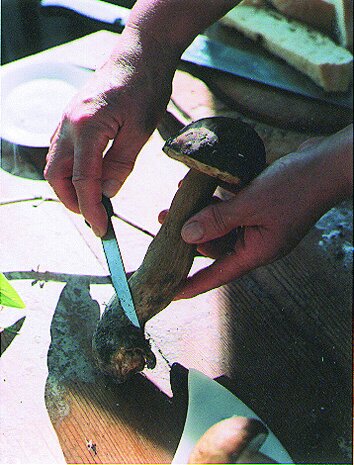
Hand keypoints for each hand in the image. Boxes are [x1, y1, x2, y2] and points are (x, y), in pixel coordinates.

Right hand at [44, 26, 177, 235]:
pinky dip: (71, 172)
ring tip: (94, 201)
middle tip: (96, 217)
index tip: (102, 230)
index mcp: (86, 128)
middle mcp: (68, 125)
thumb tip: (107, 193)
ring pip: (54, 166)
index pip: (82, 181)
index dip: (91, 209)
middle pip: (55, 177)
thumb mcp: (140, 131)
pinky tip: (90, 178)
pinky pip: (61, 153)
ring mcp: (65, 121)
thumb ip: (120, 165)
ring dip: (70, 189)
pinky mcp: (70, 120)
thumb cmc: (145, 89)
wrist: (139, 56)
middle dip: (73, 202)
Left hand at [160, 126, 351, 298]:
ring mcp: (258, 224)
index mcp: (257, 251)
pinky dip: (215, 202)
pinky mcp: (259, 208)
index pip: (218, 274)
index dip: (193, 284)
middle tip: (164, 221)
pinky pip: (230, 210)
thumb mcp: (251, 203)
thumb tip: (187, 235)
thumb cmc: (296, 186)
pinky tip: (200, 187)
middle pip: (215, 247)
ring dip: (199, 215)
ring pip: (220, 227)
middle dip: (189, 236)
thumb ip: (218, 220)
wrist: (327, 164)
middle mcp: (256, 242)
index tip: (170, 293)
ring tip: (176, 203)